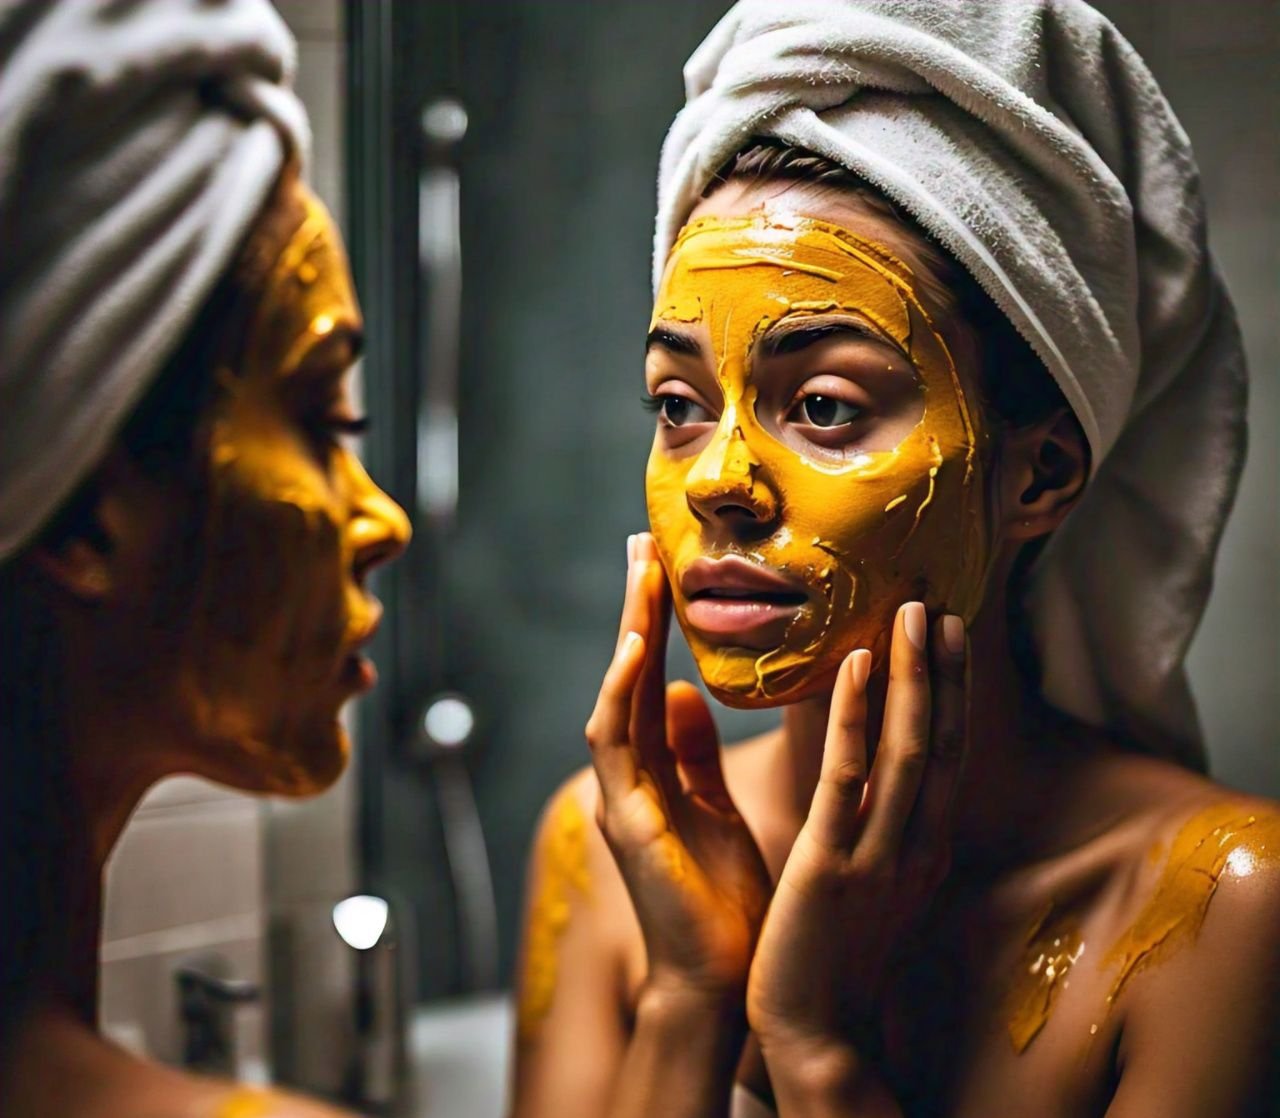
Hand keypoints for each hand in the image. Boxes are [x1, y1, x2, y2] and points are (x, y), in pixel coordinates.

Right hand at [585, 533, 771, 1004]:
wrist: (721, 985)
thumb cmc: (722, 902)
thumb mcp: (713, 809)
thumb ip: (693, 754)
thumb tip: (686, 693)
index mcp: (657, 771)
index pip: (654, 679)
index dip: (658, 621)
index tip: (668, 564)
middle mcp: (632, 776)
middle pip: (629, 675)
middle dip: (636, 609)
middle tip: (644, 543)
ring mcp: (623, 796)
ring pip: (617, 697)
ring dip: (628, 633)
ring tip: (641, 572)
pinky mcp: (626, 821)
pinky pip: (616, 746)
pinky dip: (622, 695)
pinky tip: (637, 649)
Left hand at [747, 603, 967, 1071]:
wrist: (812, 1032)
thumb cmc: (834, 952)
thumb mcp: (871, 881)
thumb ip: (876, 826)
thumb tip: (868, 775)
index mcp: (920, 848)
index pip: (944, 755)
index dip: (951, 692)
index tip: (951, 634)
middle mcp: (913, 846)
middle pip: (939, 743)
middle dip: (942, 672)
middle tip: (941, 602)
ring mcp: (878, 855)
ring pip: (907, 751)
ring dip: (913, 678)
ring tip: (913, 612)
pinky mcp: (831, 866)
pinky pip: (848, 779)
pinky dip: (858, 719)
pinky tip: (858, 667)